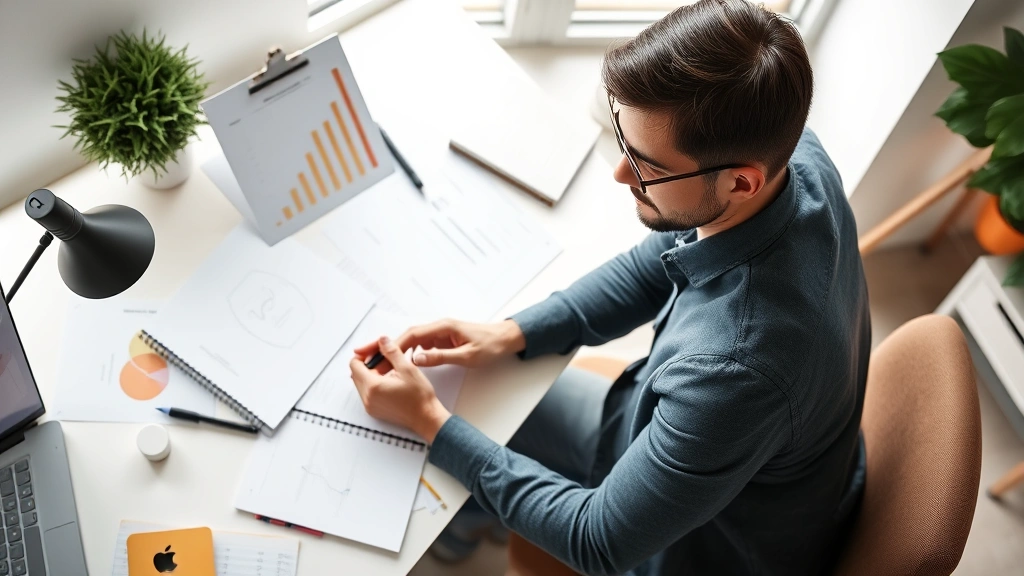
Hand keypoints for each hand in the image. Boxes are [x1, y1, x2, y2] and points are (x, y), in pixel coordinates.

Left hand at [350, 336, 450, 442]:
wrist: (426, 418)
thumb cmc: (419, 396)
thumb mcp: (407, 368)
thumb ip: (392, 352)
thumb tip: (382, 340)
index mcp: (373, 386)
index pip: (354, 364)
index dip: (364, 354)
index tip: (377, 351)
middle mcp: (367, 398)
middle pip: (355, 373)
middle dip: (367, 363)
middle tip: (385, 360)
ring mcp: (369, 406)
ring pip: (360, 383)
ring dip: (370, 374)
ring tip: (389, 371)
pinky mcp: (374, 410)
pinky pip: (366, 393)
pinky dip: (373, 384)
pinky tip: (389, 382)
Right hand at [354, 318, 524, 372]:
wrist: (505, 339)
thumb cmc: (490, 346)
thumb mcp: (467, 356)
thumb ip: (441, 357)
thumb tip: (416, 359)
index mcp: (443, 327)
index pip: (411, 336)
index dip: (392, 346)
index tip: (377, 354)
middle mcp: (438, 327)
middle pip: (406, 336)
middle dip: (386, 347)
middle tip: (366, 356)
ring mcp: (439, 333)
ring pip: (411, 341)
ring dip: (395, 351)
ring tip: (379, 363)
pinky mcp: (442, 340)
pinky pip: (420, 346)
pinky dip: (407, 353)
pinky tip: (400, 364)